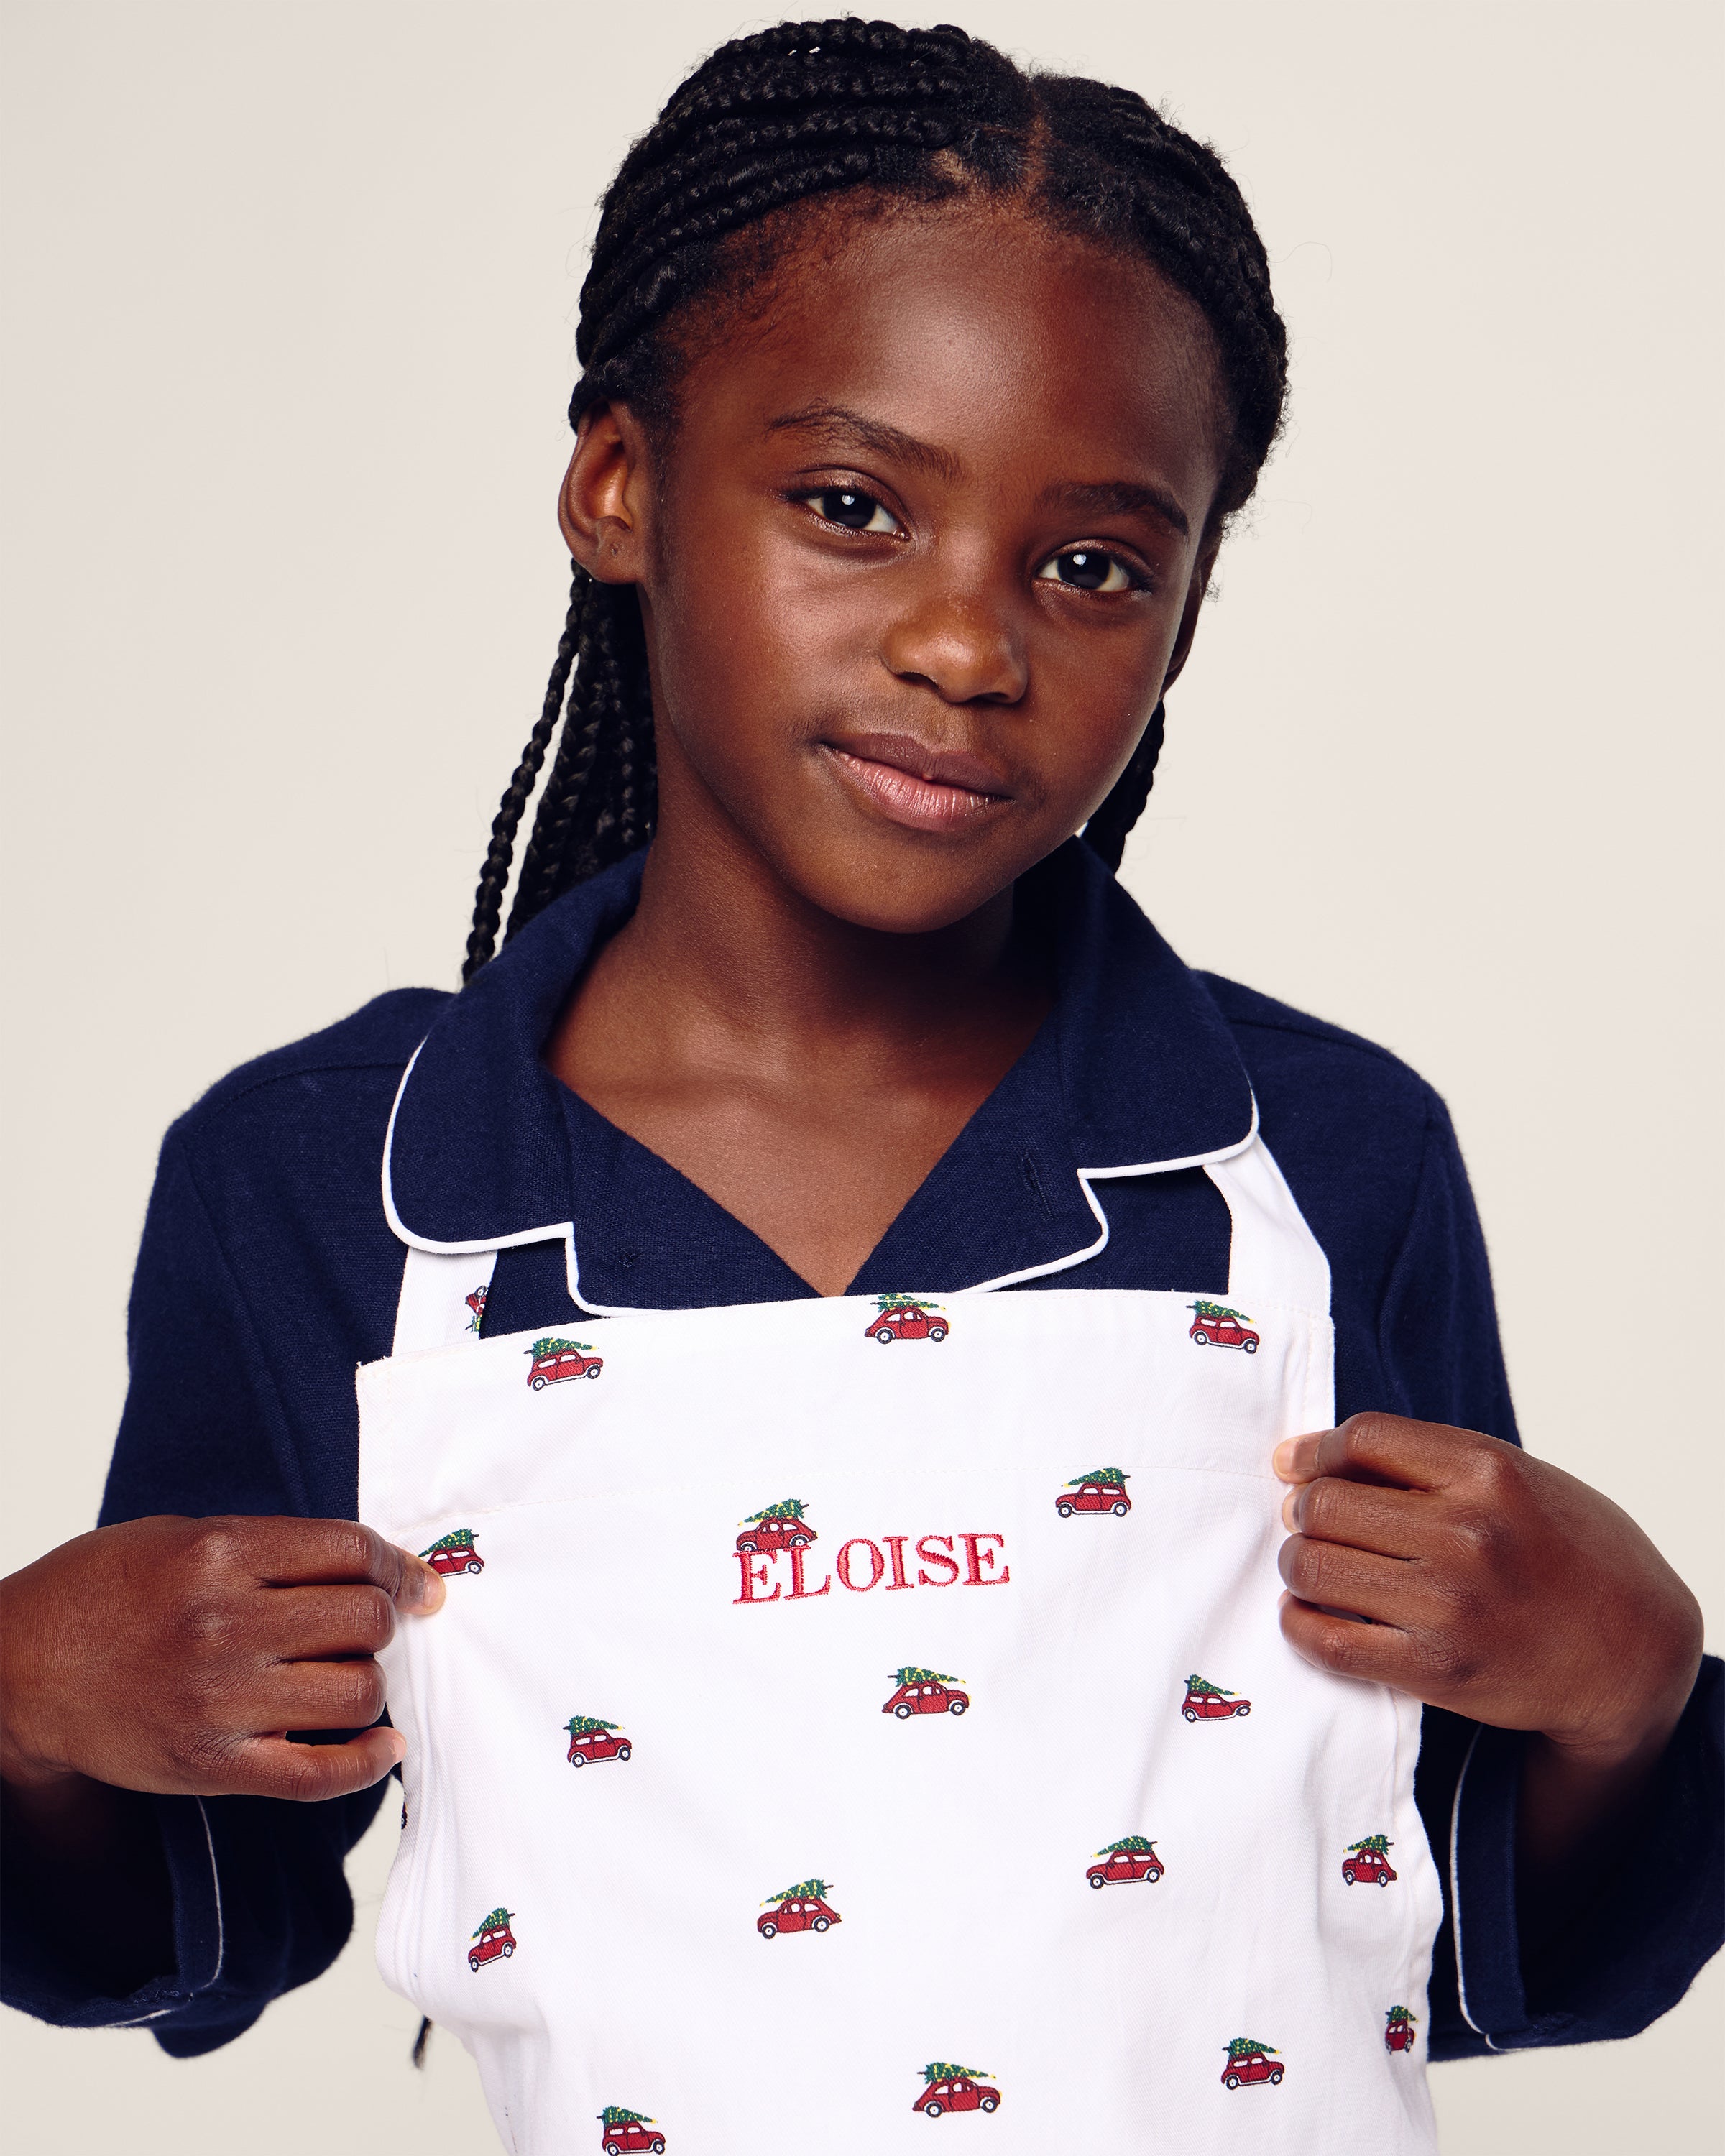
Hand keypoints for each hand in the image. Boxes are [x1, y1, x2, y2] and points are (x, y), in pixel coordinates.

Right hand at [0, 1516, 444, 1804]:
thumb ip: (271, 1548)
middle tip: (369, 1630)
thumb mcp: (181, 1535)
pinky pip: (319, 1774)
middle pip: (365, 1618)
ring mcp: (219, 1700)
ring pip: (358, 1690)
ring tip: (349, 1677)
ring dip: (370, 1683)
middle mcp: (224, 1623)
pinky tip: (382, 1745)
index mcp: (220, 1552)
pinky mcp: (211, 1767)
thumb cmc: (102, 1593)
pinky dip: (368, 1761)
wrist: (20, 1671)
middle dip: (385, 1622)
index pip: (352, 1550)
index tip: (418, 1585)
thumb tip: (369, 1566)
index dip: (400, 1566)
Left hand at [1273, 1415, 1702, 1770]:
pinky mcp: (1435, 1669)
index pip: (1362, 1437)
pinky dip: (1300, 1624)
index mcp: (1487, 1472)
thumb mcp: (1516, 1479)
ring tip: (1313, 1565)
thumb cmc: (1567, 1552)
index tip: (1300, 1466)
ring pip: (1314, 1566)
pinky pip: (1327, 1641)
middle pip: (1325, 1503)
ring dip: (1298, 1563)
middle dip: (1303, 1510)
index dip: (1317, 1452)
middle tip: (1309, 1522)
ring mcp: (1450, 1604)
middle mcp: (1468, 1533)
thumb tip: (1308, 1459)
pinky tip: (1308, 1613)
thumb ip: (1427, 1462)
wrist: (1631, 1650)